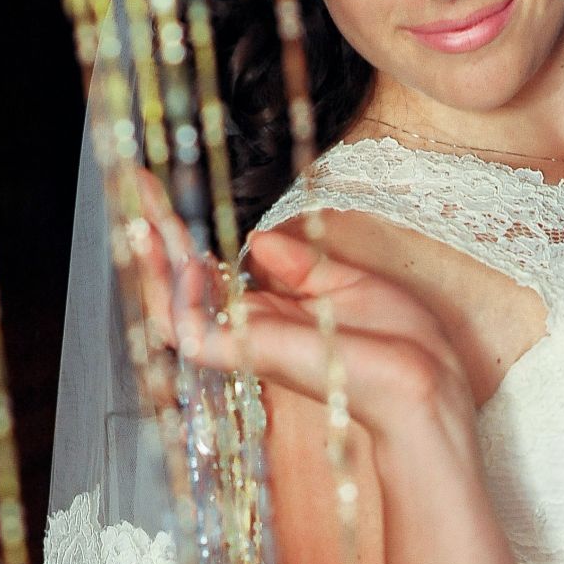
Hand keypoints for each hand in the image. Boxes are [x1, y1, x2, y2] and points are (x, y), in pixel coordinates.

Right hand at [130, 169, 473, 447]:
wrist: (424, 382)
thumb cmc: (402, 344)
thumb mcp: (349, 283)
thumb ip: (301, 265)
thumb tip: (258, 240)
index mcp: (275, 317)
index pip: (211, 274)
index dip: (185, 234)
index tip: (164, 189)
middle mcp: (251, 332)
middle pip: (183, 283)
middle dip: (158, 232)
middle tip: (138, 181)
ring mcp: (245, 346)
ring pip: (171, 307)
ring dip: (152, 257)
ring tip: (143, 208)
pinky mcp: (244, 355)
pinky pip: (188, 326)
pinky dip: (178, 290)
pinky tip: (184, 254)